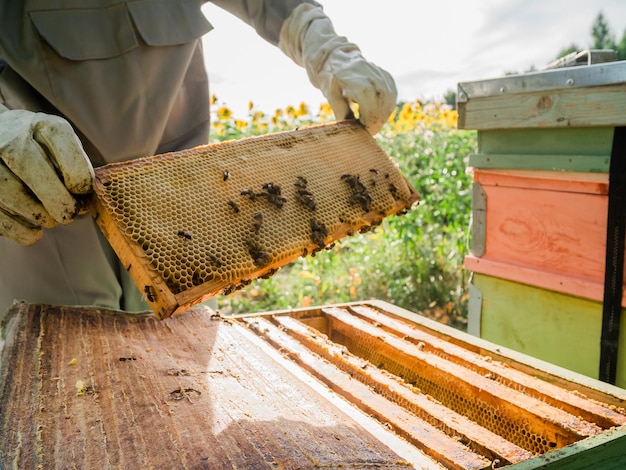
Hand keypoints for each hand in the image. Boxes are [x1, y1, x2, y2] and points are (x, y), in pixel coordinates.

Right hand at [0, 104, 93, 244]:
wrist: (3, 140)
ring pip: (8, 190)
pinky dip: (18, 229)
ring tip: (50, 220)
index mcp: (41, 125)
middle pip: (27, 164)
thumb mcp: (63, 150)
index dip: (77, 170)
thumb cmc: (42, 151)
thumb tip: (84, 203)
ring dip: (37, 214)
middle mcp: (10, 137)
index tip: (83, 191)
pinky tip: (33, 232)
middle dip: (56, 198)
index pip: (59, 138)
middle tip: (69, 215)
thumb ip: (76, 168)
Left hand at [279, 4, 396, 134]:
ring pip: (389, 97)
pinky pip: (392, 93)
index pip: (369, 99)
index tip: (364, 130)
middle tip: (370, 130)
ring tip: (374, 123)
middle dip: (378, 119)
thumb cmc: (331, 81)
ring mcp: (378, 72)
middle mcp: (367, 71)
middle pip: (382, 99)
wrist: (336, 59)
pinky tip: (380, 114)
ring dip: (384, 114)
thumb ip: (343, 114)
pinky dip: (388, 106)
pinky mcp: (386, 75)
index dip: (369, 118)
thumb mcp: (332, 98)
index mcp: (351, 75)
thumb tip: (355, 133)